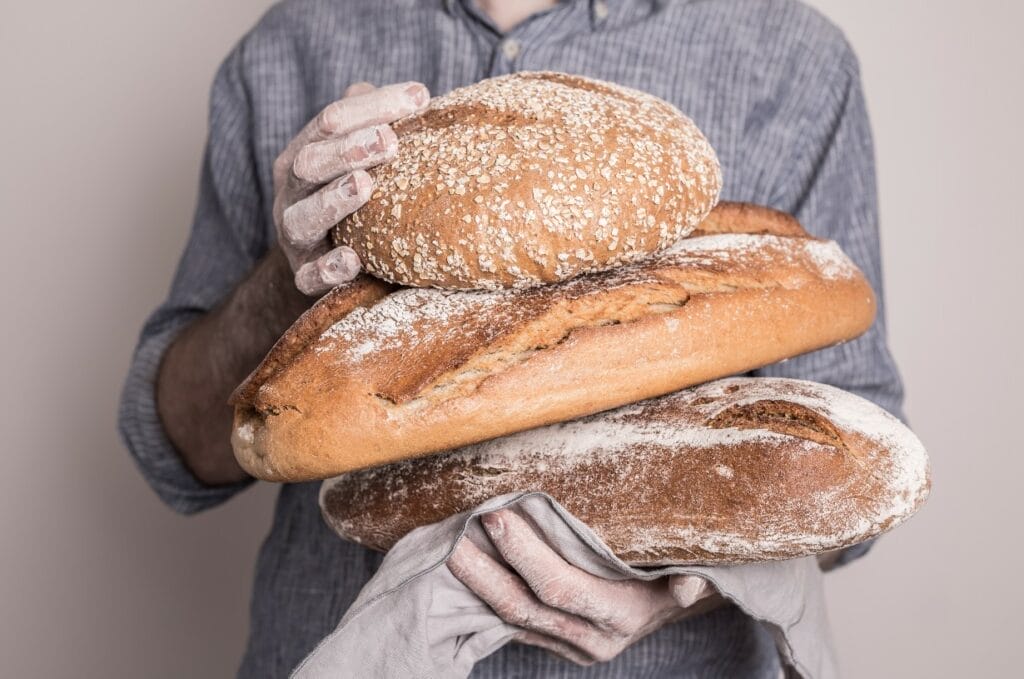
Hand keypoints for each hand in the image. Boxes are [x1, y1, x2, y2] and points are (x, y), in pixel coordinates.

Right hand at [272, 80, 429, 294]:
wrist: (324, 259)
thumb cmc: (351, 195)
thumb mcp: (359, 156)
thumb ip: (377, 124)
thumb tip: (415, 95)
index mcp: (305, 152)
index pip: (331, 121)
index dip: (373, 107)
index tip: (418, 97)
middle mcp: (293, 191)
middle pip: (310, 162)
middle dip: (348, 149)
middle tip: (389, 140)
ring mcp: (295, 234)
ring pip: (303, 216)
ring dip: (334, 199)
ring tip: (364, 185)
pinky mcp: (304, 274)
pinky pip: (310, 275)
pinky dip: (327, 268)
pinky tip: (352, 260)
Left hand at [448, 509, 716, 665]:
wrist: (671, 599)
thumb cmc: (675, 568)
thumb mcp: (685, 570)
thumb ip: (685, 581)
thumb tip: (690, 586)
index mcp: (621, 617)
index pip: (560, 588)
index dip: (525, 555)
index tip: (498, 516)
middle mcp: (592, 640)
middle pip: (524, 607)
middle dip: (485, 572)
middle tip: (456, 533)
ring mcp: (569, 646)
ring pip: (511, 619)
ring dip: (478, 584)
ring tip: (450, 546)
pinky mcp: (553, 642)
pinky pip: (511, 622)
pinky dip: (486, 595)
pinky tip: (465, 568)